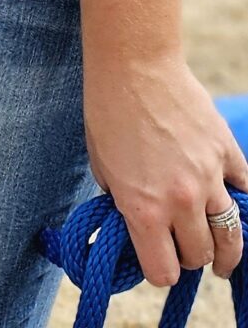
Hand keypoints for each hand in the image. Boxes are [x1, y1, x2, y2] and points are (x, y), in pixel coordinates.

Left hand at [85, 55, 247, 284]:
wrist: (134, 62)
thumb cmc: (107, 110)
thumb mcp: (102, 167)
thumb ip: (123, 202)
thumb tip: (137, 222)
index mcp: (144, 210)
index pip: (163, 271)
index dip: (159, 269)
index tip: (157, 260)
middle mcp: (181, 201)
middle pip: (199, 256)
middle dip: (188, 255)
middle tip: (182, 247)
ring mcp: (209, 177)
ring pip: (231, 236)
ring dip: (225, 248)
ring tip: (223, 259)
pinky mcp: (226, 151)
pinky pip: (245, 190)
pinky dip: (239, 200)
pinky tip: (232, 206)